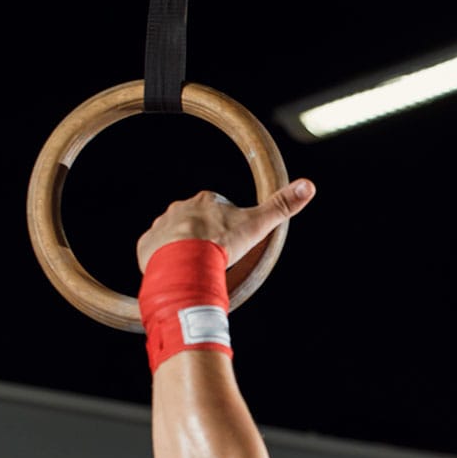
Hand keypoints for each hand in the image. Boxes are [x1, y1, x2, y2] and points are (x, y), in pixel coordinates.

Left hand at [136, 179, 315, 272]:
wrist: (186, 263)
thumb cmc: (222, 243)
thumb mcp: (257, 224)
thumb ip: (282, 206)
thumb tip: (309, 184)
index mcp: (206, 201)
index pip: (216, 207)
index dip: (225, 224)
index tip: (230, 239)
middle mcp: (180, 208)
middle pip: (193, 221)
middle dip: (202, 236)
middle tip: (214, 256)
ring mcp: (161, 226)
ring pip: (172, 236)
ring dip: (182, 249)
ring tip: (195, 268)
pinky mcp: (146, 246)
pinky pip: (153, 252)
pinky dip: (164, 261)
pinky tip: (176, 273)